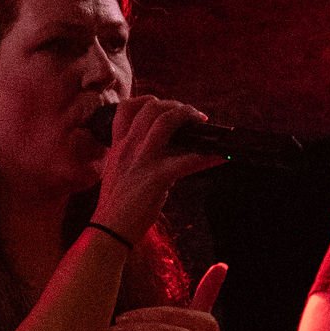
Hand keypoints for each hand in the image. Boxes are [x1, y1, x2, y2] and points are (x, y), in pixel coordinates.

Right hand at [92, 97, 221, 244]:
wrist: (108, 230)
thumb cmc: (116, 206)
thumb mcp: (119, 174)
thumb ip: (137, 157)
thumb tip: (167, 152)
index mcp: (118, 146)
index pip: (126, 109)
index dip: (146, 100)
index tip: (162, 105)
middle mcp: (128, 148)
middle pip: (151, 108)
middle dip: (175, 106)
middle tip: (191, 115)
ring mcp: (142, 161)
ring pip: (165, 122)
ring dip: (188, 116)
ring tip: (202, 122)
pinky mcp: (156, 178)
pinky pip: (187, 160)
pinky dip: (207, 156)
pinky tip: (221, 156)